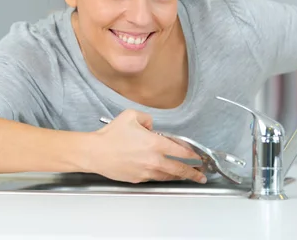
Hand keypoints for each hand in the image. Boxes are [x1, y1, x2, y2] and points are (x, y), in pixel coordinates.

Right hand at [90, 109, 206, 183]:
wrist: (95, 152)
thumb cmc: (111, 135)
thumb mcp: (131, 116)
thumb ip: (147, 119)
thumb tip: (152, 126)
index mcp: (155, 144)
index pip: (181, 152)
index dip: (193, 155)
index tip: (199, 157)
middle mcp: (154, 160)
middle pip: (179, 170)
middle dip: (193, 173)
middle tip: (201, 175)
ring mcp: (146, 172)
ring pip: (167, 176)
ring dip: (178, 176)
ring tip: (185, 176)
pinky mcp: (137, 179)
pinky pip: (153, 178)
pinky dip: (161, 176)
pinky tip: (162, 173)